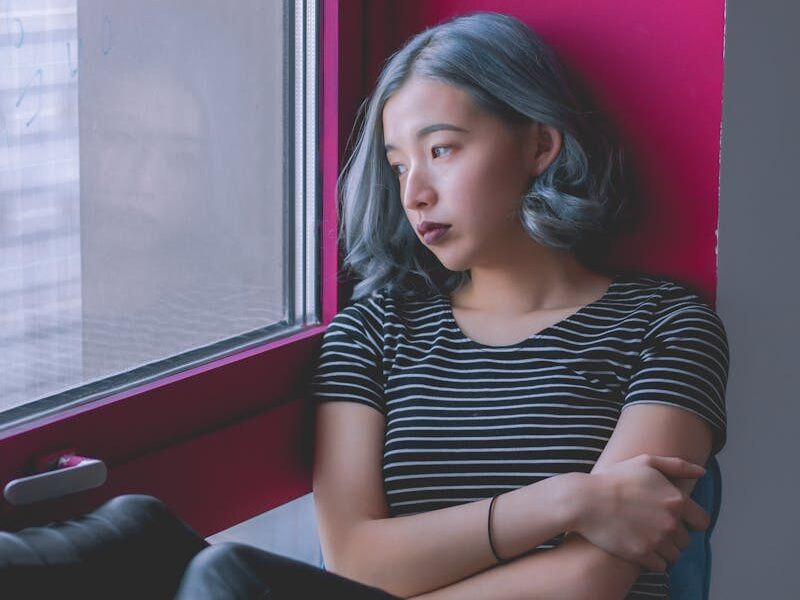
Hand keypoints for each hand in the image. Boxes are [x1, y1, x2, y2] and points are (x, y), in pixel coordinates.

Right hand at [570, 454, 710, 571]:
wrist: (585, 500)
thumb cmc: (614, 479)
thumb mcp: (645, 462)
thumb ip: (677, 466)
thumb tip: (701, 472)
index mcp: (677, 500)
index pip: (702, 522)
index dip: (690, 521)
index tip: (676, 519)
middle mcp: (671, 522)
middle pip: (686, 541)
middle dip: (673, 536)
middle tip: (652, 527)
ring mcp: (658, 540)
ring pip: (674, 556)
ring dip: (663, 550)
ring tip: (645, 538)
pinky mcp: (643, 555)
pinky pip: (660, 567)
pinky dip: (652, 560)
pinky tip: (638, 547)